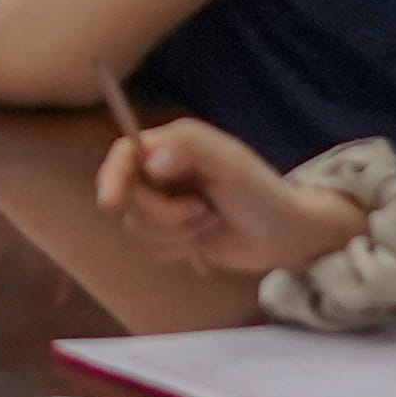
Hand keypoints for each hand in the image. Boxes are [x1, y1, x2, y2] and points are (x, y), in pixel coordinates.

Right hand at [96, 117, 356, 277]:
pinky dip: (178, 249)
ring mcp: (165, 204)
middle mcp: (162, 173)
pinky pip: (153, 247)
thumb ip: (190, 148)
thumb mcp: (231, 163)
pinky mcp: (171, 234)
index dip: (112, 175)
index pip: (125, 154)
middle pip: (129, 197)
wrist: (285, 236)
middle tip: (202, 212)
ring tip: (209, 223)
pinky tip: (204, 241)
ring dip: (176, 232)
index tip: (110, 203)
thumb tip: (150, 161)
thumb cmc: (261, 192)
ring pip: (139, 226)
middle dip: (164, 214)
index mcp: (173, 147)